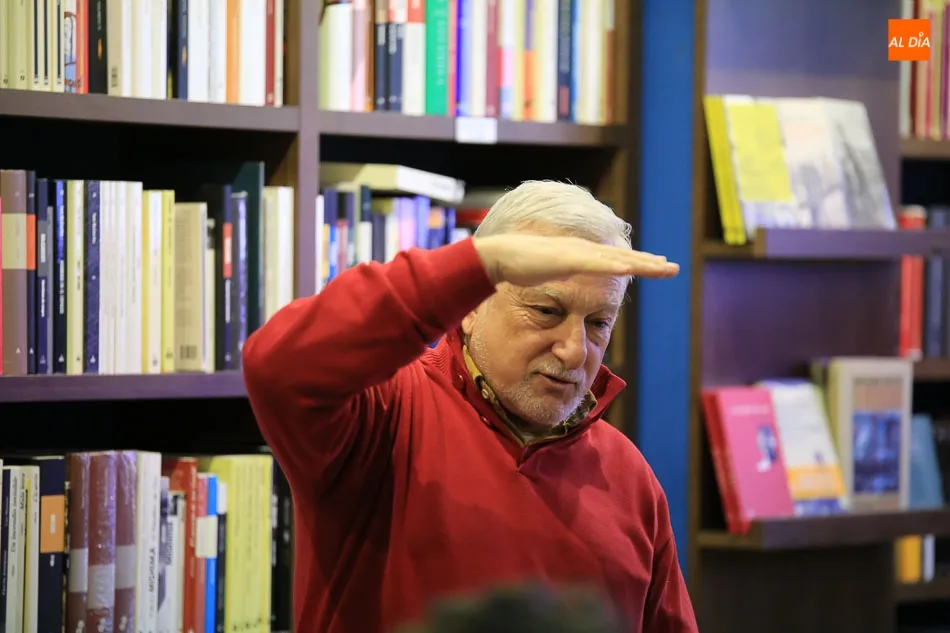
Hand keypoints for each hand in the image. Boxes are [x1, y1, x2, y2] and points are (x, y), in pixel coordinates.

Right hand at [473, 234, 678, 286]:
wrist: (498, 257)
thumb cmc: (515, 266)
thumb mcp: (543, 274)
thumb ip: (555, 276)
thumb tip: (558, 283)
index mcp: (577, 255)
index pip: (612, 259)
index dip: (635, 262)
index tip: (654, 265)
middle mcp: (582, 250)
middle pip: (621, 257)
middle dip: (648, 262)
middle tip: (672, 267)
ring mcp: (577, 253)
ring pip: (617, 259)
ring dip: (642, 264)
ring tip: (664, 267)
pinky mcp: (569, 258)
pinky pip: (598, 264)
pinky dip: (617, 266)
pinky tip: (633, 269)